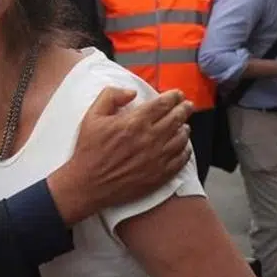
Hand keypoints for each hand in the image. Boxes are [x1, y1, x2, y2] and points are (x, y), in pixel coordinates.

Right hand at [48, 88, 192, 223]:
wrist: (89, 184)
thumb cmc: (89, 150)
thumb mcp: (92, 116)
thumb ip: (110, 96)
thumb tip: (132, 92)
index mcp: (135, 122)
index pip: (162, 104)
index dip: (173, 97)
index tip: (177, 94)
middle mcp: (150, 138)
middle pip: (176, 119)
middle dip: (184, 109)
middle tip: (187, 105)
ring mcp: (158, 158)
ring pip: (182, 139)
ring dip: (185, 129)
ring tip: (184, 125)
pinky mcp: (160, 175)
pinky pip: (181, 159)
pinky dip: (185, 150)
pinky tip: (183, 147)